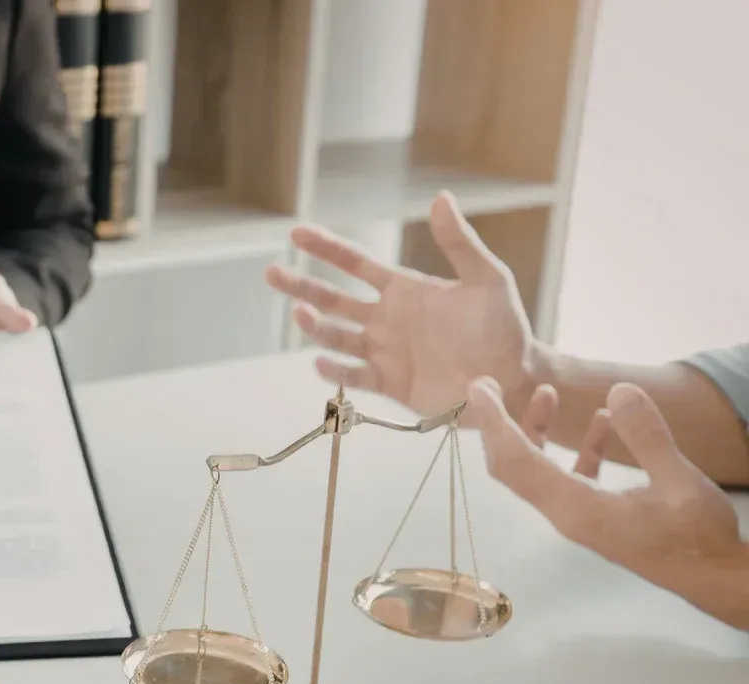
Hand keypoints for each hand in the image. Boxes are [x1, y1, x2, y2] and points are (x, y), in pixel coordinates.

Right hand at [265, 191, 542, 418]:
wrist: (513, 379)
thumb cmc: (504, 327)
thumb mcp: (487, 279)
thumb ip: (460, 242)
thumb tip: (440, 197)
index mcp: (403, 290)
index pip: (355, 263)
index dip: (325, 248)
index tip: (296, 233)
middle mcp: (385, 319)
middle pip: (333, 299)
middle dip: (301, 285)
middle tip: (271, 273)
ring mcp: (384, 352)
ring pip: (338, 337)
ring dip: (316, 327)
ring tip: (301, 314)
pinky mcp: (391, 384)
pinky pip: (355, 377)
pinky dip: (336, 371)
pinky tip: (321, 362)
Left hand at [468, 377, 747, 627]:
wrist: (714, 579)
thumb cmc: (698, 537)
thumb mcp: (680, 481)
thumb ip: (647, 436)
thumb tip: (619, 390)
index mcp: (576, 508)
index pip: (517, 460)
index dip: (494, 423)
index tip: (478, 389)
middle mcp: (565, 513)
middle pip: (513, 466)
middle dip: (499, 424)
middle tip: (491, 385)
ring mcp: (578, 516)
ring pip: (539, 469)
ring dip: (536, 431)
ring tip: (547, 392)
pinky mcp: (595, 515)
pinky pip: (571, 476)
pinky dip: (578, 448)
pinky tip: (603, 421)